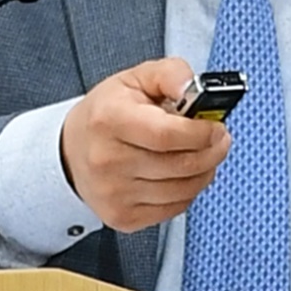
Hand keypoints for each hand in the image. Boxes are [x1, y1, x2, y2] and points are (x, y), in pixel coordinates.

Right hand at [60, 58, 232, 233]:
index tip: (216, 126)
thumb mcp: (136, 79)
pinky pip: (175, 208)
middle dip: (212, 151)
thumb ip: (171, 74)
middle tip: (218, 139)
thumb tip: (193, 87)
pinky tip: (182, 174)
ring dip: (205, 172)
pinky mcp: (123, 217)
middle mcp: (107, 160)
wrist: (72, 151)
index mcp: (109, 120)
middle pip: (181, 164)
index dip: (202, 132)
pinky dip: (188, 191)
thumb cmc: (107, 114)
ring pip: (184, 190)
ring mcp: (114, 193)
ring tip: (201, 154)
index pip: (168, 134)